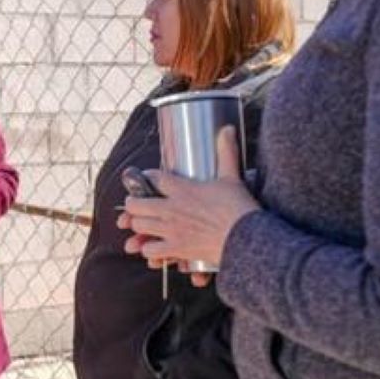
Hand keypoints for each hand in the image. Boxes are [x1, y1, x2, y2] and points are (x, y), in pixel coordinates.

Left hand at [121, 128, 257, 278]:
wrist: (246, 237)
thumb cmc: (239, 207)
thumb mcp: (232, 176)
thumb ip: (226, 152)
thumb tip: (228, 128)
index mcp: (182, 189)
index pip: (152, 177)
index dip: (146, 177)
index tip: (148, 178)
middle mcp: (171, 208)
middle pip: (136, 204)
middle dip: (133, 203)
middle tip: (137, 204)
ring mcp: (172, 230)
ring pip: (139, 226)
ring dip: (139, 225)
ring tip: (144, 224)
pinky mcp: (177, 249)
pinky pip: (151, 250)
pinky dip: (149, 250)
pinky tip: (154, 247)